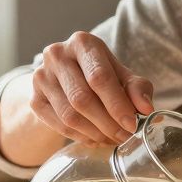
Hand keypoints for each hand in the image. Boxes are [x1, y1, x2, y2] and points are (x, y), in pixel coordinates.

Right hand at [30, 31, 153, 145]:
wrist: (66, 78)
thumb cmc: (100, 74)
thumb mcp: (121, 75)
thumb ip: (137, 88)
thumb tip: (146, 108)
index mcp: (82, 42)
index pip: (99, 77)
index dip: (117, 104)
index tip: (132, 124)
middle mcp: (57, 55)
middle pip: (82, 98)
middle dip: (107, 123)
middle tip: (124, 137)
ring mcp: (41, 77)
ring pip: (69, 115)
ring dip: (95, 133)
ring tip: (112, 139)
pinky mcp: (34, 99)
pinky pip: (59, 125)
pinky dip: (81, 137)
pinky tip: (96, 139)